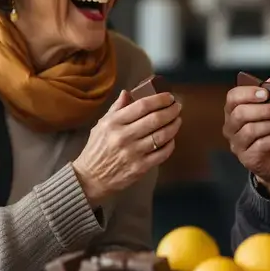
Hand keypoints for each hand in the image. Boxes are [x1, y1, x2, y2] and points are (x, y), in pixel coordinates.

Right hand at [73, 89, 181, 205]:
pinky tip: (171, 139)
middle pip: (155, 119)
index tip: (169, 97)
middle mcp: (124, 136)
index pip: (142, 106)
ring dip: (174, 126)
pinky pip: (162, 153)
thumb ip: (116, 108)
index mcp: (114, 123)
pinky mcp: (140, 168)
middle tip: (177, 107)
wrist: (91, 178)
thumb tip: (127, 92)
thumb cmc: (97, 148)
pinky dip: (170, 144)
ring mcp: (133, 153)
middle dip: (171, 111)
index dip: (160, 99)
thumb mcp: (101, 124)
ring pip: (162, 135)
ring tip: (177, 120)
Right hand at [223, 79, 269, 196]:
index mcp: (235, 111)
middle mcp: (231, 128)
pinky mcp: (248, 159)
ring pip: (250, 130)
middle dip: (264, 110)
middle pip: (240, 114)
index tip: (266, 93)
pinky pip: (260, 145)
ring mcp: (237, 145)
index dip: (248, 93)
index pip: (232, 97)